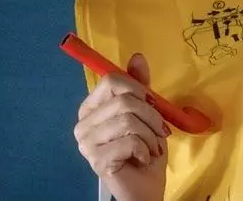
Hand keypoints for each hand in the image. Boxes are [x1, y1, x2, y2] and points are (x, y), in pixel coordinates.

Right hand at [74, 53, 169, 200]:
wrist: (146, 186)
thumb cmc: (145, 149)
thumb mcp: (148, 113)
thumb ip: (140, 86)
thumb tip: (138, 57)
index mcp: (92, 107)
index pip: (112, 81)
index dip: (138, 89)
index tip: (151, 105)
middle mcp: (83, 123)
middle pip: (124, 101)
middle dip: (151, 116)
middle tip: (158, 132)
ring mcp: (86, 143)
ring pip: (128, 121)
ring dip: (150, 135)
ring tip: (151, 147)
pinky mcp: (96, 160)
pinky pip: (129, 142)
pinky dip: (146, 149)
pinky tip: (143, 157)